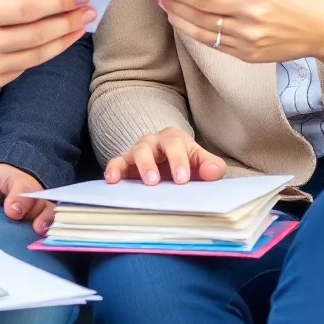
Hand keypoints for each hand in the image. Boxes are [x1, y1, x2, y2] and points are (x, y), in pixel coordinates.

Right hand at [0, 0, 95, 92]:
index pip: (27, 9)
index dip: (57, 2)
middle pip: (37, 35)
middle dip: (68, 21)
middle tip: (89, 9)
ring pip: (34, 56)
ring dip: (62, 41)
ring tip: (80, 26)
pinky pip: (21, 68)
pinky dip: (41, 54)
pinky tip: (55, 41)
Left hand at [0, 163, 53, 233]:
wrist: (9, 176)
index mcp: (14, 179)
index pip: (19, 186)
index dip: (18, 198)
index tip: (12, 210)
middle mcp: (31, 191)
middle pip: (37, 201)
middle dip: (35, 211)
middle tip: (33, 225)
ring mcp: (38, 205)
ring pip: (48, 211)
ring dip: (47, 221)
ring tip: (41, 232)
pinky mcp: (41, 217)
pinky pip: (50, 222)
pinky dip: (52, 230)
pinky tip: (47, 241)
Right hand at [104, 128, 226, 184]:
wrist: (171, 160)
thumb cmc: (187, 162)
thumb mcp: (201, 161)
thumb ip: (210, 166)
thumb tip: (212, 172)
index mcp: (174, 139)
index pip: (175, 146)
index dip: (178, 161)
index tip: (182, 180)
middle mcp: (153, 142)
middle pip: (149, 146)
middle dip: (150, 164)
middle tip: (154, 182)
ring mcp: (138, 152)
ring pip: (133, 153)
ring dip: (135, 168)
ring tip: (139, 184)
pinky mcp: (126, 163)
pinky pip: (117, 163)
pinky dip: (113, 170)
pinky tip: (112, 181)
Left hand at [150, 0, 323, 65]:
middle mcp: (248, 25)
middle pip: (198, 15)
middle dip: (172, 4)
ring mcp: (247, 44)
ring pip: (202, 34)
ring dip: (179, 20)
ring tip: (165, 6)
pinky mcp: (249, 56)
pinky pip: (215, 44)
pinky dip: (196, 33)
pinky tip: (186, 21)